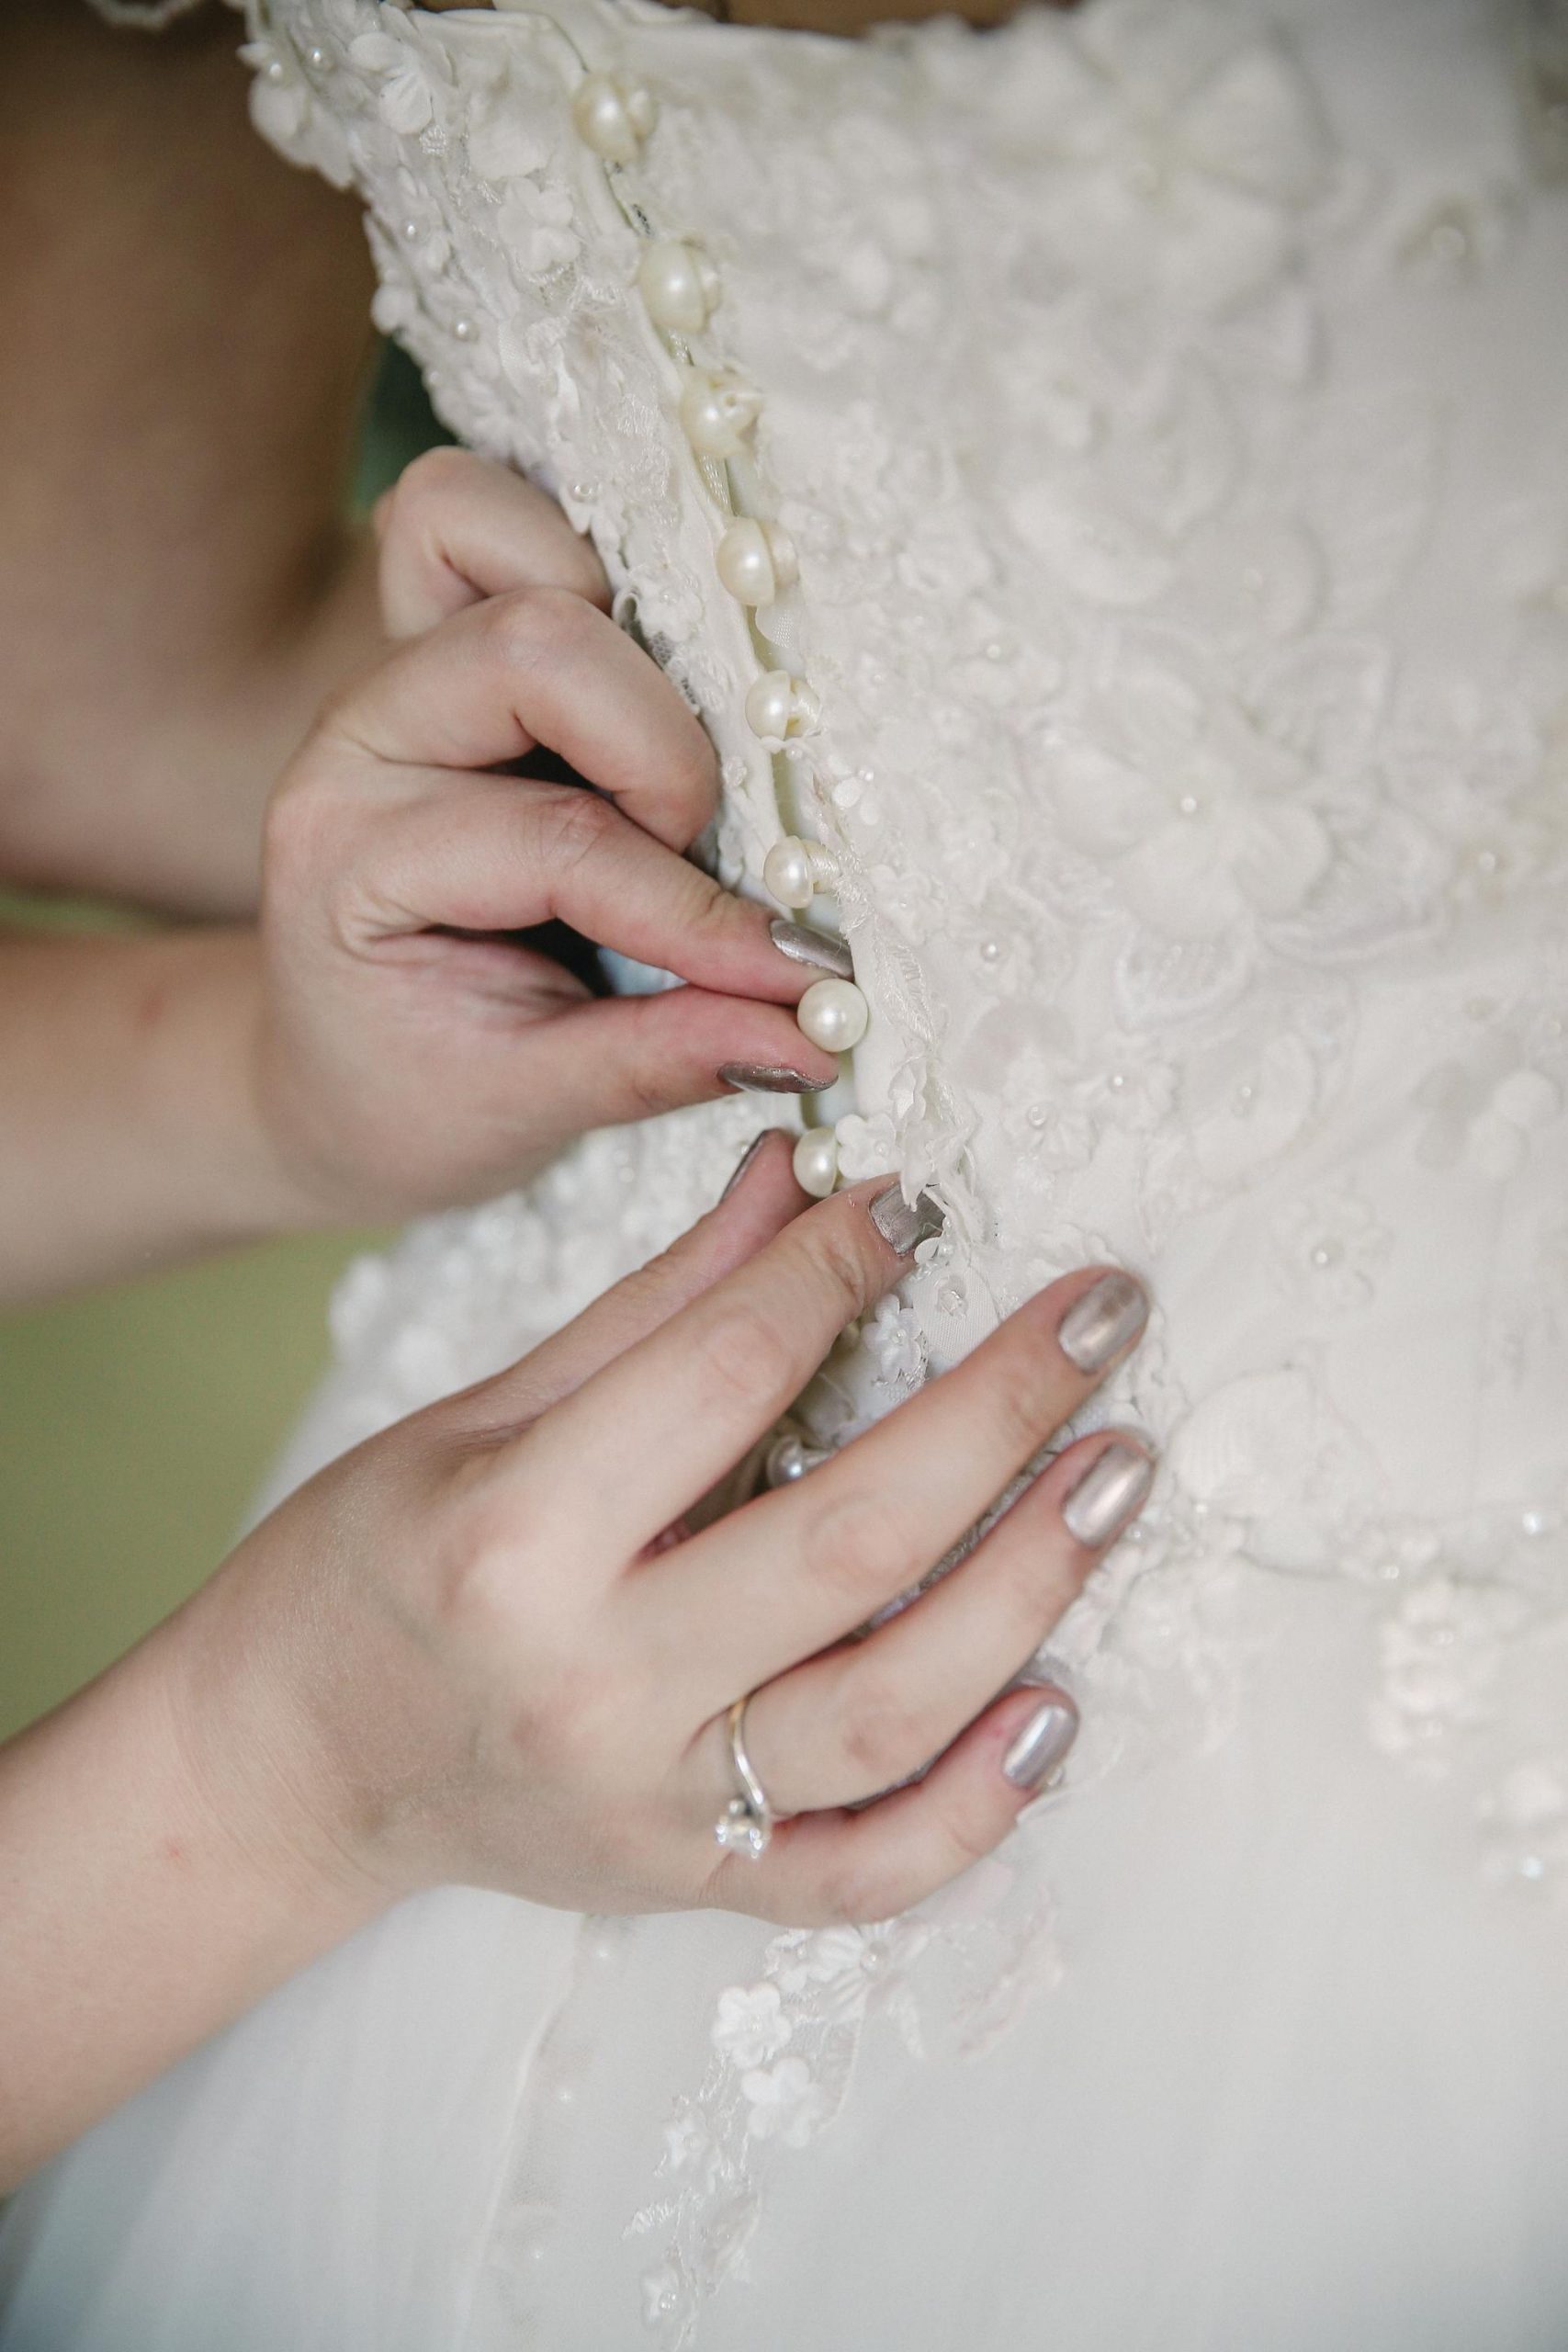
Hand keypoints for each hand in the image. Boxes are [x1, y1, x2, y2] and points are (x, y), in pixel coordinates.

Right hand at [177, 1135, 1153, 1927]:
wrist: (289, 1766)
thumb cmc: (371, 1564)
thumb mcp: (481, 1412)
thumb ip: (657, 1305)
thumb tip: (799, 1180)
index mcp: (516, 1537)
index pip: (729, 1370)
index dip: (843, 1265)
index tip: (922, 1202)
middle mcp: (596, 1683)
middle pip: (851, 1539)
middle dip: (1001, 1408)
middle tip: (1106, 1311)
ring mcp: (657, 1804)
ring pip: (893, 1707)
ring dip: (1033, 1585)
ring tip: (1121, 1469)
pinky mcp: (696, 1886)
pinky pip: (868, 1870)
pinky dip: (979, 1804)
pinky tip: (1057, 1705)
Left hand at [255, 449, 841, 1220]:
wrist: (331, 1074)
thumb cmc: (413, 1095)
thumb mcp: (523, 1110)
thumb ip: (661, 1061)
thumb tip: (816, 1026)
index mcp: (352, 859)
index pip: (556, 841)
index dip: (693, 909)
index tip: (798, 979)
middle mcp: (362, 737)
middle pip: (533, 646)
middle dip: (663, 756)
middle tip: (706, 862)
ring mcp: (398, 666)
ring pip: (510, 546)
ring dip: (627, 646)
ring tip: (668, 778)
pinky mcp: (438, 632)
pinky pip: (475, 515)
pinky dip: (573, 565)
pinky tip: (635, 673)